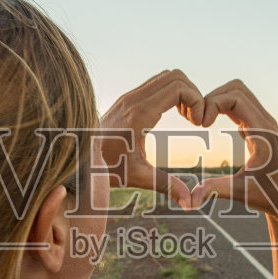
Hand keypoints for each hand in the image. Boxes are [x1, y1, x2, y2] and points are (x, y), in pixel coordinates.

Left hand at [96, 69, 205, 208]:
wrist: (78, 156)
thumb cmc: (106, 167)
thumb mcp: (137, 177)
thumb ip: (165, 185)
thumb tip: (190, 202)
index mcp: (139, 113)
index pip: (178, 88)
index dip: (196, 101)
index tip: (199, 123)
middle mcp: (134, 99)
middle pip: (176, 77)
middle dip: (193, 94)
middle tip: (196, 120)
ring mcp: (130, 96)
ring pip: (167, 76)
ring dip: (183, 92)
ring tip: (188, 117)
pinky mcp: (128, 99)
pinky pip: (157, 83)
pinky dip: (172, 92)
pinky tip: (175, 115)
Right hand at [187, 80, 277, 216]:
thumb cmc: (266, 196)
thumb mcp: (239, 192)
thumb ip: (215, 190)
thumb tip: (189, 200)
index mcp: (264, 133)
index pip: (236, 98)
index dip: (213, 103)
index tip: (200, 124)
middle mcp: (266, 122)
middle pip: (237, 88)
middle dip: (213, 97)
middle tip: (198, 119)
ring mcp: (263, 122)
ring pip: (238, 93)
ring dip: (217, 100)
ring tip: (202, 120)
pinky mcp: (258, 126)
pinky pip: (239, 104)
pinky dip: (222, 106)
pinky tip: (210, 123)